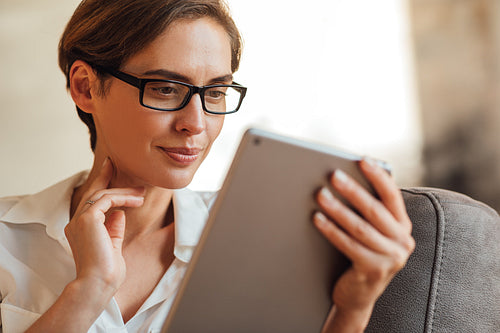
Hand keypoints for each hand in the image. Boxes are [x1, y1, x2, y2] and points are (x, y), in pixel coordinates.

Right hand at [65, 158, 144, 293]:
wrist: (98, 284)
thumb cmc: (106, 271)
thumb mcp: (113, 245)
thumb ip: (114, 228)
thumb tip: (119, 214)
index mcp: (80, 229)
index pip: (91, 202)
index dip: (102, 185)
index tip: (110, 171)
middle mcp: (76, 222)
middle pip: (93, 192)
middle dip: (105, 176)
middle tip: (115, 163)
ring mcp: (80, 220)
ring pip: (102, 194)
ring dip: (124, 192)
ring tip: (141, 194)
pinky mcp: (88, 219)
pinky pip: (106, 199)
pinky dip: (122, 197)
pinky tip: (136, 201)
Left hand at [314, 158, 414, 331]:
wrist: (358, 296)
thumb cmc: (361, 255)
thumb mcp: (372, 233)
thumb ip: (368, 210)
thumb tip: (345, 179)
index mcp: (403, 226)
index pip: (392, 196)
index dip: (378, 176)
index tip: (362, 160)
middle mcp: (402, 242)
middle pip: (374, 210)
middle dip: (353, 190)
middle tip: (333, 175)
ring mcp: (390, 258)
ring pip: (360, 228)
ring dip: (338, 209)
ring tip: (320, 195)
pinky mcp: (373, 271)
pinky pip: (348, 245)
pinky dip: (331, 230)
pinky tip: (317, 218)